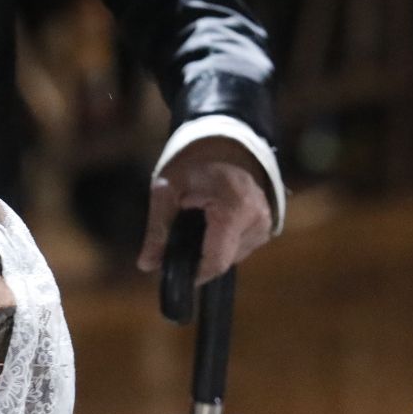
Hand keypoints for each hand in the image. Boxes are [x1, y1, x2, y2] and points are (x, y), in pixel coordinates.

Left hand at [136, 136, 275, 283]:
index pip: (216, 262)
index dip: (193, 272)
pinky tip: (213, 222)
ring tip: (198, 222)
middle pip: (222, 261)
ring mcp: (265, 224)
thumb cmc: (193, 161)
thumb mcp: (166, 189)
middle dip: (199, 255)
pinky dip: (223, 241)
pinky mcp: (266, 226)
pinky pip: (240, 247)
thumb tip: (146, 265)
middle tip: (182, 233)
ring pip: (231, 256)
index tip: (173, 269)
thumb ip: (157, 229)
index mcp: (234, 209)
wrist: (225, 141)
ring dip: (211, 248)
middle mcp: (257, 220)